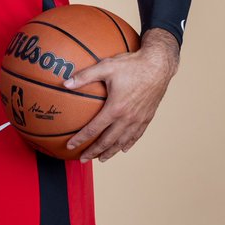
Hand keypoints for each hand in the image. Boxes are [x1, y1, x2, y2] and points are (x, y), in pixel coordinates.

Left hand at [64, 30, 178, 162]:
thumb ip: (85, 76)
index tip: (70, 146)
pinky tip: (123, 149)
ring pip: (122, 142)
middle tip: (82, 159)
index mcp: (115, 108)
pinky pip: (137, 135)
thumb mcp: (106, 67)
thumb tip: (65, 83)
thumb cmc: (132, 64)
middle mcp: (127, 118)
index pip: (93, 129)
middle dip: (94, 152)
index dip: (80, 139)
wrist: (159, 65)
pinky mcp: (148, 117)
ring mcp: (139, 119)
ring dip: (111, 152)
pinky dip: (128, 144)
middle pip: (107, 141)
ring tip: (101, 159)